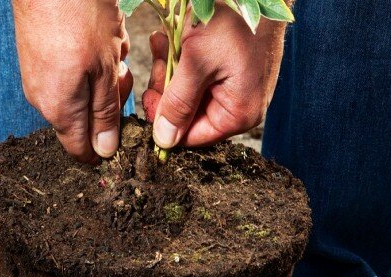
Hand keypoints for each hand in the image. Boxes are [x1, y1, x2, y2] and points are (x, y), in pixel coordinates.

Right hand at [12, 1, 133, 162]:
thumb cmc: (78, 16)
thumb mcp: (105, 69)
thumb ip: (105, 113)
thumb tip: (104, 150)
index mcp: (59, 110)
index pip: (81, 150)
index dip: (106, 144)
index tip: (125, 124)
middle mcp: (43, 99)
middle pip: (86, 116)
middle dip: (110, 96)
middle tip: (121, 69)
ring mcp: (38, 76)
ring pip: (83, 88)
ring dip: (104, 70)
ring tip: (110, 41)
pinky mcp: (38, 56)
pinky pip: (71, 68)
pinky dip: (91, 54)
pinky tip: (99, 32)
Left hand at [142, 3, 287, 147]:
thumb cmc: (231, 22)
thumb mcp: (196, 63)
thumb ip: (178, 104)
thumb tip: (164, 141)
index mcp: (239, 113)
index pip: (192, 137)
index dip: (165, 121)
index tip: (150, 97)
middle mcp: (240, 107)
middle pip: (187, 115)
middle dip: (168, 89)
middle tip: (160, 62)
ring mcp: (235, 88)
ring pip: (187, 94)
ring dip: (170, 70)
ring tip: (164, 45)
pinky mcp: (228, 72)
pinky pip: (196, 76)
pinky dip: (180, 60)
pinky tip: (172, 41)